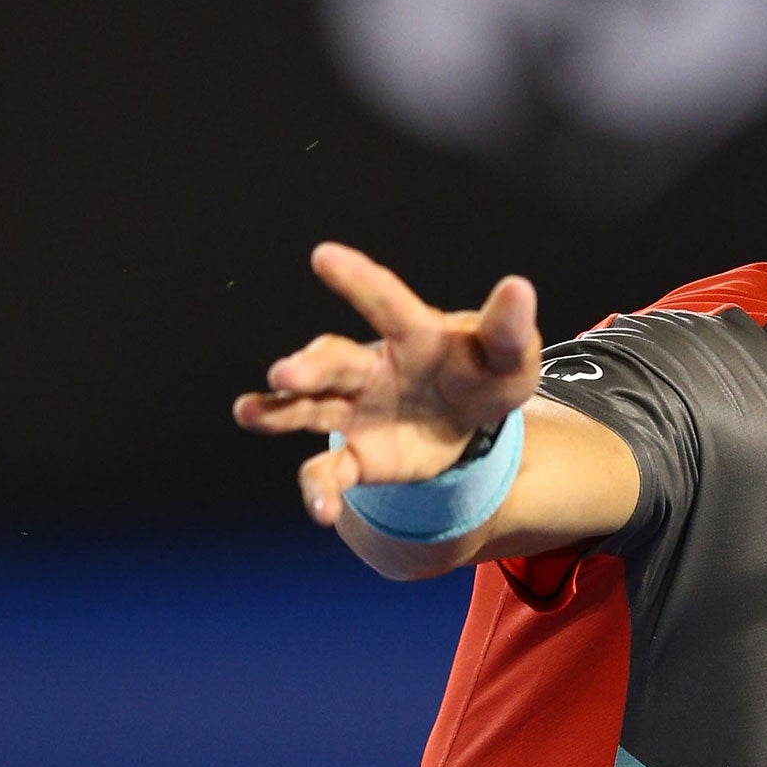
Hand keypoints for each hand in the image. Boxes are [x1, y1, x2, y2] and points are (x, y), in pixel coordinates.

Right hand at [232, 243, 541, 524]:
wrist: (471, 426)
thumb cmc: (485, 374)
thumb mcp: (510, 356)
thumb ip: (509, 329)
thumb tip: (519, 288)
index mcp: (414, 333)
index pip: (387, 303)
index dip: (358, 281)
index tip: (323, 256)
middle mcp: (371, 367)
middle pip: (334, 360)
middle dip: (309, 365)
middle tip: (286, 372)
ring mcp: (356, 410)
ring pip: (308, 408)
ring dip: (278, 410)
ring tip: (248, 412)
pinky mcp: (357, 455)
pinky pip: (329, 472)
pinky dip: (319, 490)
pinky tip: (322, 511)